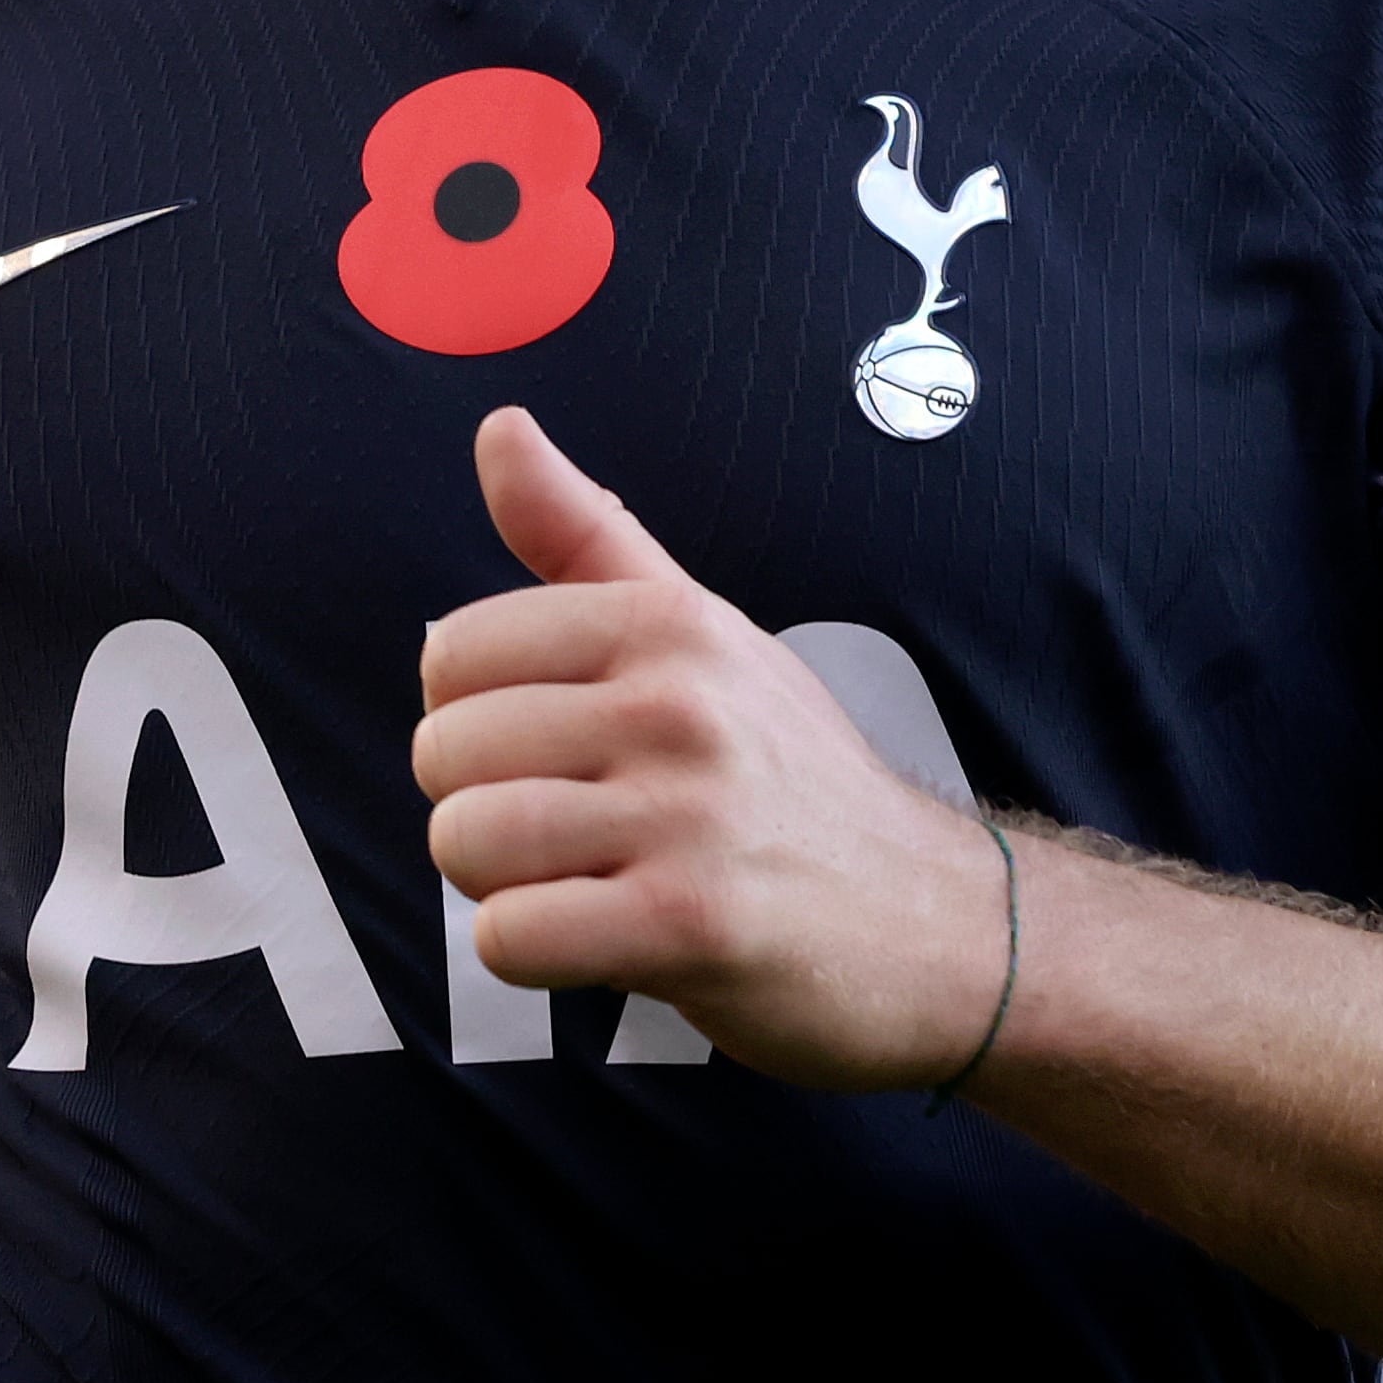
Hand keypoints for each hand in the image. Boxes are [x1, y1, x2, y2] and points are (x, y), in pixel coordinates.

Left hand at [413, 407, 1008, 1089]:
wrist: (935, 925)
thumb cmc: (795, 780)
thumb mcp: (705, 635)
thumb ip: (585, 536)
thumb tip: (499, 428)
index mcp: (669, 625)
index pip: (456, 651)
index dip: (474, 716)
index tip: (548, 749)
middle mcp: (679, 703)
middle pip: (447, 752)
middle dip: (480, 807)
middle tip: (573, 830)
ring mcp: (688, 815)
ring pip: (465, 840)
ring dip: (497, 884)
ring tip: (578, 881)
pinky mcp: (689, 926)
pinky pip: (511, 937)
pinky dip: (527, 954)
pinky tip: (596, 941)